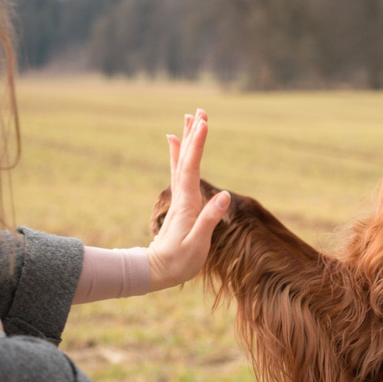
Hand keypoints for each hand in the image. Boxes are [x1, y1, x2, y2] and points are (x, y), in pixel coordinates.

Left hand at [147, 109, 230, 291]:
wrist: (157, 271)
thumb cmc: (179, 261)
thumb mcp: (197, 245)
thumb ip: (209, 219)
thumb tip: (225, 194)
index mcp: (187, 203)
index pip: (191, 167)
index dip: (197, 145)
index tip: (203, 123)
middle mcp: (182, 195)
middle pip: (186, 158)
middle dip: (193, 134)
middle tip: (199, 110)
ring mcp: (180, 197)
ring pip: (182, 161)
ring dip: (186, 139)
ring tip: (191, 118)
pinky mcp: (181, 201)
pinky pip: (179, 170)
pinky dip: (178, 153)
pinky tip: (174, 142)